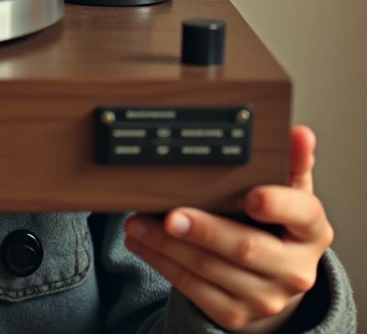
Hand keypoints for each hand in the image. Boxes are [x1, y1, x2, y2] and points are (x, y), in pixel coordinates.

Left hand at [124, 126, 332, 332]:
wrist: (273, 280)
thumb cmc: (276, 225)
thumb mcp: (288, 193)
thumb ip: (291, 163)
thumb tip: (300, 133)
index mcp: (310, 231)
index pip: (303, 214)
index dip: (278, 205)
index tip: (252, 197)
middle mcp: (294, 269)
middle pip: (246, 248)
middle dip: (203, 231)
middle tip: (170, 214)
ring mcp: (265, 297)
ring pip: (210, 270)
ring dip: (167, 245)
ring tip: (136, 222)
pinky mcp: (235, 313)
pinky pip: (194, 290)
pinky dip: (163, 264)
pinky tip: (142, 243)